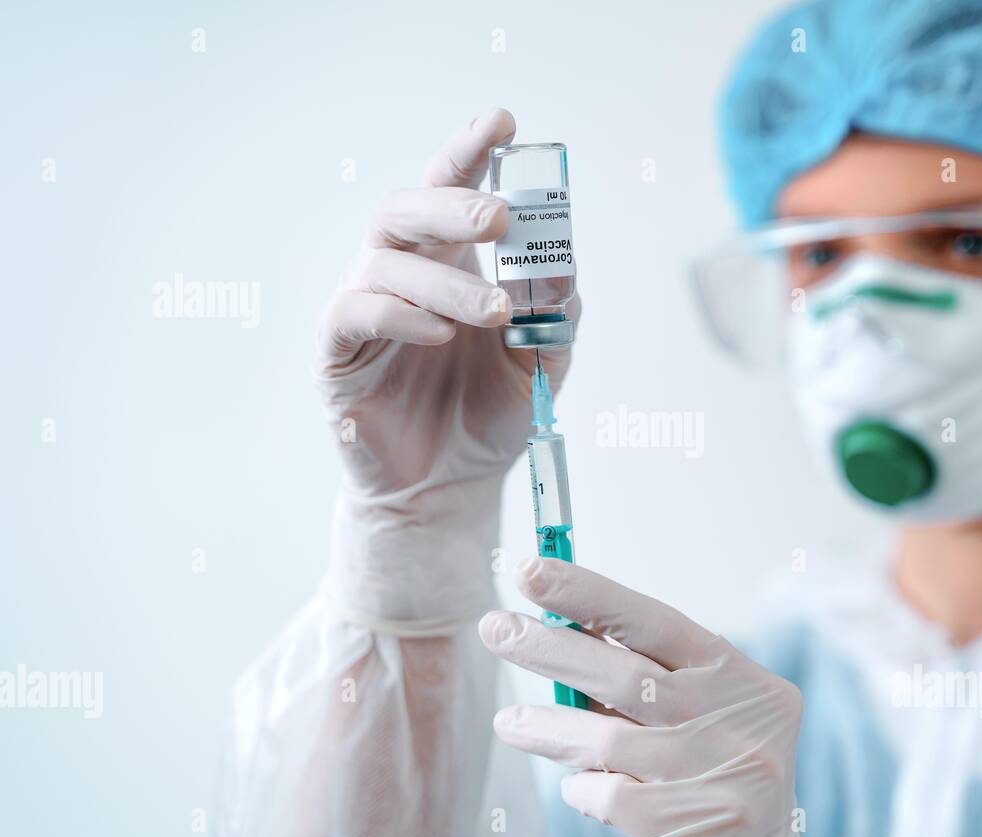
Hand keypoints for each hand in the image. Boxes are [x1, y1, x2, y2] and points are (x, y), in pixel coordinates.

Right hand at [315, 108, 576, 623]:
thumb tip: (564, 269)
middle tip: (499, 218)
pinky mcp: (338, 354)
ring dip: (446, 281)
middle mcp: (402, 274)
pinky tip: (439, 335)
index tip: (503, 122)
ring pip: (387, 262)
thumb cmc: (487, 419)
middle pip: (408, 209)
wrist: (447, 491)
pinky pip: (356, 313)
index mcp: (450, 265)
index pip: (452, 192)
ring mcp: (364, 308)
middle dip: (453, 203)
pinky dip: (400, 316)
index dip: (470, 152)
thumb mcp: (538, 366)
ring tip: (494, 313)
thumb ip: (552, 318)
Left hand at [479, 558, 807, 836]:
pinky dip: (583, 789)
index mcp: (742, 680)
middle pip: (625, 674)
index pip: (656, 621)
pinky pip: (608, 797)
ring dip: (547, 728)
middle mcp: (738, 724)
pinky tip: (583, 788)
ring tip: (510, 723)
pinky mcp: (691, 832)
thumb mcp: (704, 711)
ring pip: (605, 740)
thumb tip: (559, 634)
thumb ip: (650, 679)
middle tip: (496, 628)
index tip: (532, 570)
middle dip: (550, 647)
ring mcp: (718, 780)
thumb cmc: (715, 770)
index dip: (589, 593)